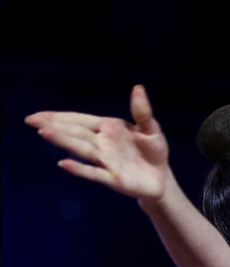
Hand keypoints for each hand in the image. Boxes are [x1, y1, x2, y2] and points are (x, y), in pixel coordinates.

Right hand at [25, 85, 168, 199]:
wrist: (161, 178)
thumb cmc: (153, 151)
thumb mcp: (151, 129)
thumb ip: (142, 112)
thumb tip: (138, 88)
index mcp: (109, 128)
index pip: (81, 120)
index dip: (60, 117)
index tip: (39, 115)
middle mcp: (103, 144)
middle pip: (75, 133)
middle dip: (54, 126)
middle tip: (31, 120)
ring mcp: (106, 161)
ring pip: (81, 150)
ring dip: (64, 141)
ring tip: (44, 133)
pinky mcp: (112, 178)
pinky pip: (94, 173)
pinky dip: (80, 169)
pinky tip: (64, 164)